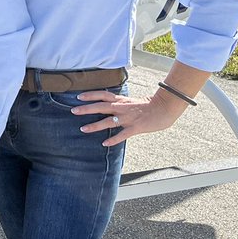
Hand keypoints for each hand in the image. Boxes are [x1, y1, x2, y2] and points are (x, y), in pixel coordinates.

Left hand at [71, 88, 185, 146]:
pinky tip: (104, 143)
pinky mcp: (136, 127)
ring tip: (83, 129)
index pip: (103, 95)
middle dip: (86, 108)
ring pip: (108, 121)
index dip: (90, 95)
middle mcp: (122, 108)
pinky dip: (113, 139)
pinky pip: (122, 134)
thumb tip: (107, 104)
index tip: (78, 96)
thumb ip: (118, 103)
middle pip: (101, 106)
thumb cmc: (147, 106)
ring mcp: (128, 117)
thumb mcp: (130, 101)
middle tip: (73, 111)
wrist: (164, 108)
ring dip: (95, 125)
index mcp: (121, 100)